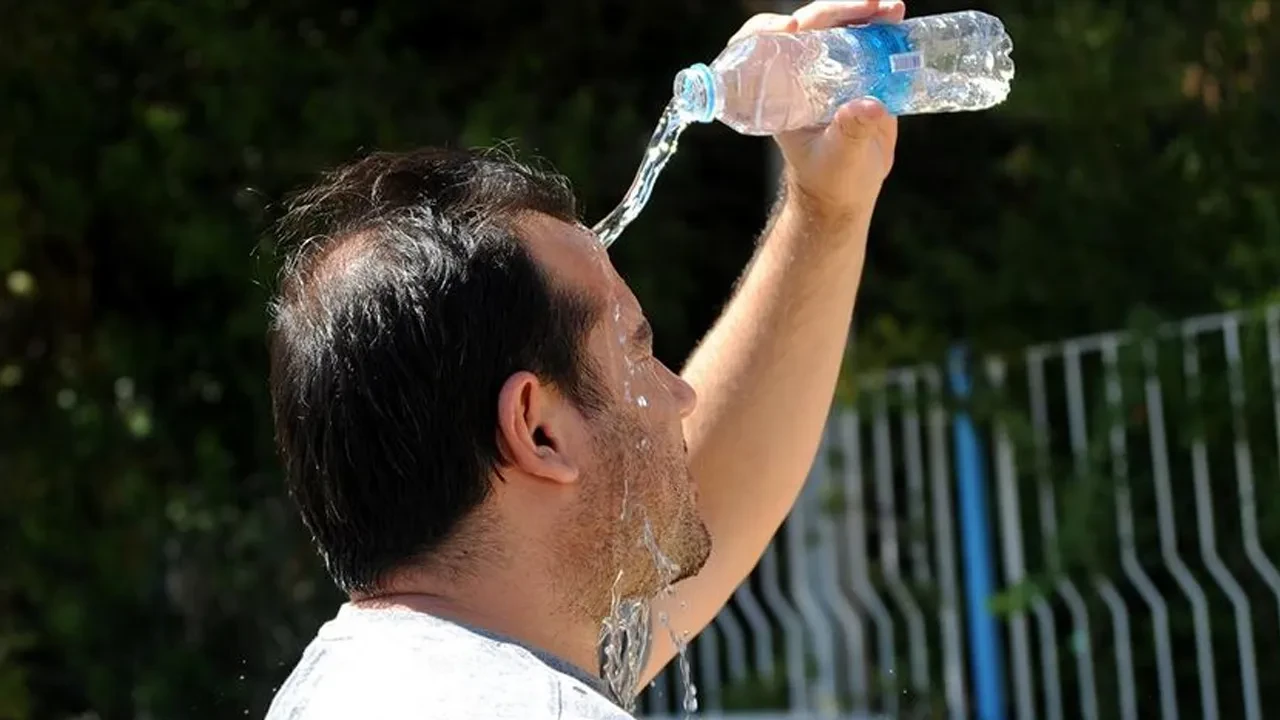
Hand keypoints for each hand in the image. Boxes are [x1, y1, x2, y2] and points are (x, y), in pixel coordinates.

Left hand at [731, 1, 905, 226]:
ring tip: (893, 10)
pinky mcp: (862, 75)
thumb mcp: (838, 158)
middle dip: (837, 10)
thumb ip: (850, 133)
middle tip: (869, 7)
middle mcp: (804, 74)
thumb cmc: (830, 180)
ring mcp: (834, 71)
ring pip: (842, 28)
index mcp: (783, 91)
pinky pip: (870, 43)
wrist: (848, 193)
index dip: (771, 30)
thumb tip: (869, 105)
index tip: (791, 27)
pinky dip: (885, 29)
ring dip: (866, 13)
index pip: (766, 48)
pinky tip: (900, 20)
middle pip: (811, 26)